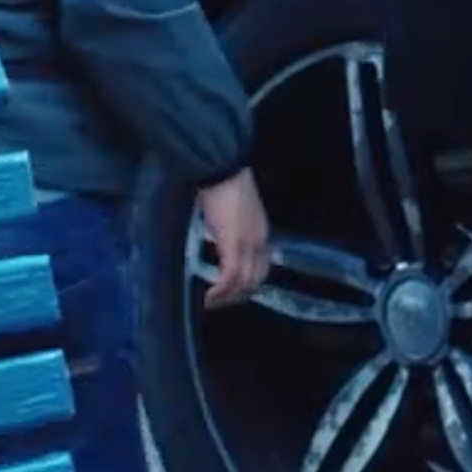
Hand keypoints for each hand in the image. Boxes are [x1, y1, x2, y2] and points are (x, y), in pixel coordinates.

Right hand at [198, 169, 271, 309]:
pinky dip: (221, 290)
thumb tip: (214, 239)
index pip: (261, 266)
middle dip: (239, 294)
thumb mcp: (229, 212)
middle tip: (221, 301)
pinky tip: (210, 296)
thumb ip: (227, 228)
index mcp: (260, 232)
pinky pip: (230, 277)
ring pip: (244, 282)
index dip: (248, 281)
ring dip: (229, 296)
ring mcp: (248, 244)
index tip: (232, 289)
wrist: (222, 170)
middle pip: (256, 278)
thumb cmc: (223, 185)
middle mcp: (260, 241)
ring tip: (213, 302)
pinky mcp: (234, 245)